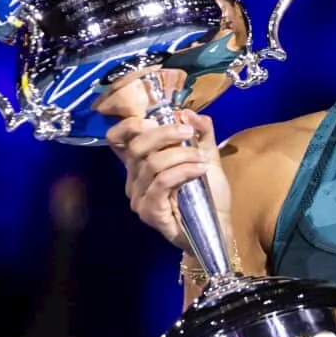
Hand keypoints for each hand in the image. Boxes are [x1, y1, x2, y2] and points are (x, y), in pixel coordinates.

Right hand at [105, 108, 231, 251]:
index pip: (118, 139)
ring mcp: (139, 197)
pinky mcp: (150, 212)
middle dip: (165, 133)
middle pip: (136, 145)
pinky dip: (183, 171)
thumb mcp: (207, 155)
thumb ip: (201, 132)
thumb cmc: (208, 192)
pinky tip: (201, 170)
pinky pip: (162, 182)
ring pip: (152, 164)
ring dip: (182, 155)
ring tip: (203, 158)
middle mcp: (133, 179)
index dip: (130, 124)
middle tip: (189, 132)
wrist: (218, 225)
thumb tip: (187, 112)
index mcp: (140, 163)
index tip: (158, 117)